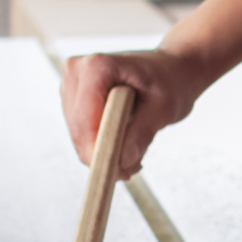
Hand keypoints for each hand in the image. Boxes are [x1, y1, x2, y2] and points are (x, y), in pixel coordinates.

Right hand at [62, 47, 214, 179]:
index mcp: (96, 67)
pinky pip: (81, 133)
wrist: (170, 69)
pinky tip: (125, 140)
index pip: (85, 121)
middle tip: (133, 168)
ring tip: (135, 149)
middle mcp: (76, 72)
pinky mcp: (73, 98)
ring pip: (78, 136)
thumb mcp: (165, 108)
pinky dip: (101, 144)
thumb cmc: (170, 81)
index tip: (120, 174)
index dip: (99, 151)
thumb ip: (142, 133)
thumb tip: (122, 163)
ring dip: (104, 151)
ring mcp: (71, 84)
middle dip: (103, 155)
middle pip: (79, 131)